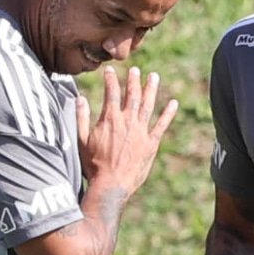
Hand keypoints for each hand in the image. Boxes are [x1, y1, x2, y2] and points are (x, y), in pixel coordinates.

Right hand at [77, 65, 177, 193]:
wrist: (111, 184)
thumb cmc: (93, 165)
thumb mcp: (82, 140)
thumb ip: (81, 118)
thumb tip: (79, 98)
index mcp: (110, 119)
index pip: (111, 93)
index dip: (111, 80)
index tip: (110, 70)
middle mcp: (127, 121)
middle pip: (132, 95)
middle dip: (133, 81)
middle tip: (135, 70)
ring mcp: (141, 131)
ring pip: (148, 105)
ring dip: (151, 89)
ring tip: (154, 77)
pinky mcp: (151, 143)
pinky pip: (162, 125)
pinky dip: (168, 113)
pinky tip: (174, 103)